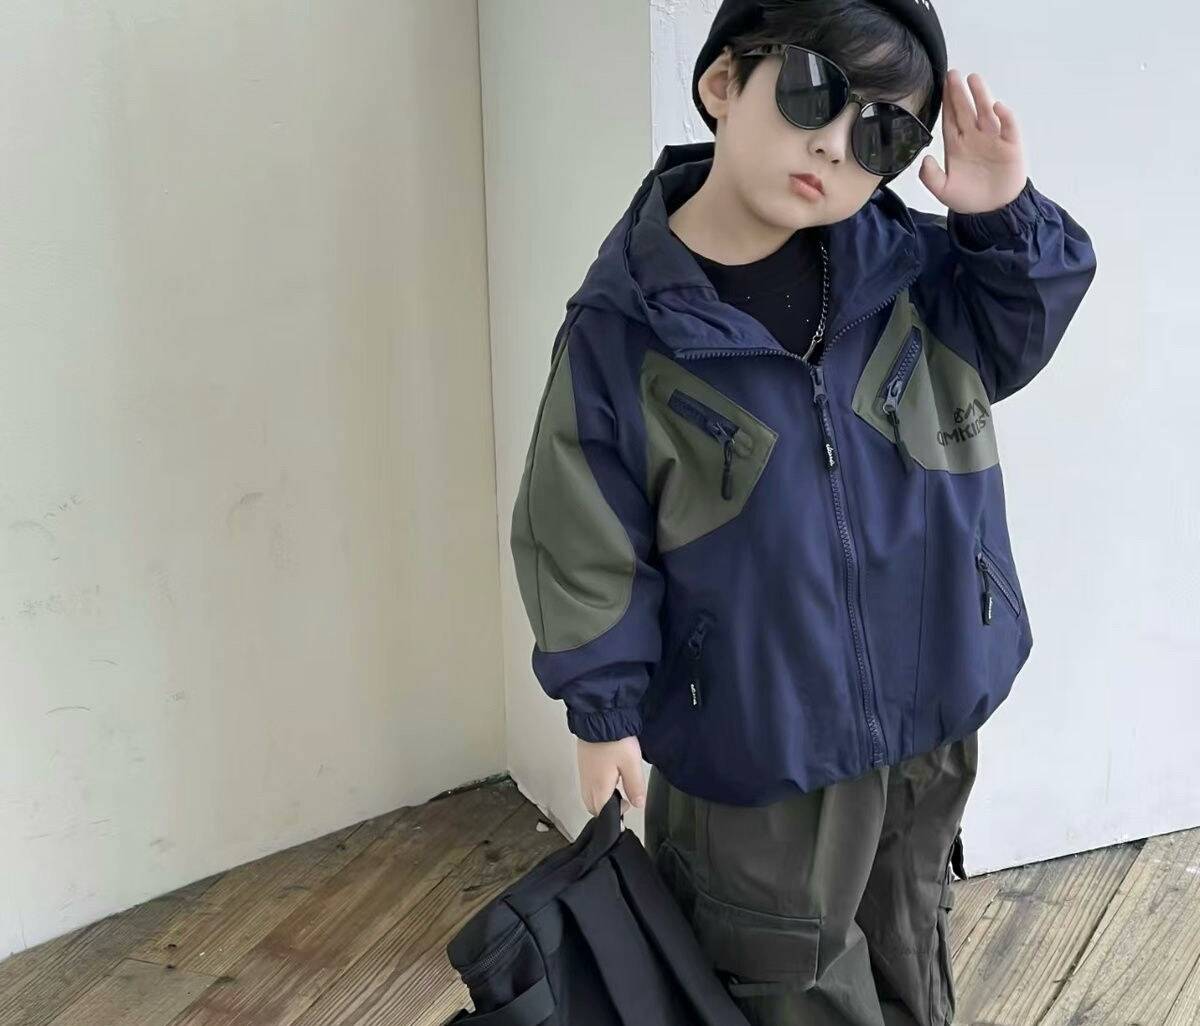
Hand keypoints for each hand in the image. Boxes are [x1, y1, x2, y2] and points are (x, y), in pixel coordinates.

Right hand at [577, 735, 646, 816]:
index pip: (602, 813)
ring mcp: (584, 772)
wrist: (598, 717)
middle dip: (607, 807)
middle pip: (593, 806)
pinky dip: (598, 784)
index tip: (627, 805)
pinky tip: (610, 773)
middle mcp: (588, 782)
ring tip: (618, 783)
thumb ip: (635, 786)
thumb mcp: (632, 764)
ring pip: (589, 794)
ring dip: (602, 795)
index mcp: (599, 787)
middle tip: (623, 798)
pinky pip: (588, 782)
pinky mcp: (583, 762)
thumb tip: (638, 804)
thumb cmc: (613, 740)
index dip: (615, 815)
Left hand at [919, 69, 1027, 214]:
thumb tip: (924, 159)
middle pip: (966, 110)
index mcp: (956, 145)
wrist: (993, 211)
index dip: (946, 102)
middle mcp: (974, 137)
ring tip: (974, 79)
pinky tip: (997, 107)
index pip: (950, 118)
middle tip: (953, 73)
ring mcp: (993, 139)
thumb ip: (931, 177)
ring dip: (981, 96)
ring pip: (986, 113)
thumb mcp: (944, 191)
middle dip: (959, 92)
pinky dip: (1005, 117)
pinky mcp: (1011, 145)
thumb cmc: (968, 198)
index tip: (942, 85)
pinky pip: (1008, 127)